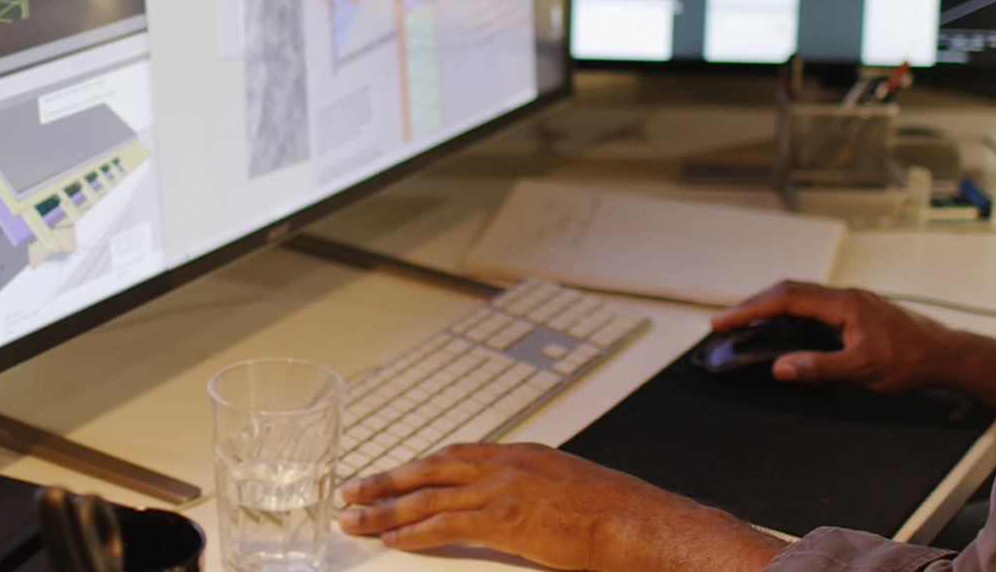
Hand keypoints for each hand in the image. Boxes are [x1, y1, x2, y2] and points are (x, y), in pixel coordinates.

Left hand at [339, 442, 785, 571]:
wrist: (641, 522)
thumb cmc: (619, 514)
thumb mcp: (576, 490)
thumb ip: (546, 495)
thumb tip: (535, 511)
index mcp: (525, 455)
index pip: (459, 456)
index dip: (422, 466)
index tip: (398, 473)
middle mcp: (508, 464)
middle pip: (432, 468)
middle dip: (389, 479)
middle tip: (354, 488)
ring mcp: (503, 489)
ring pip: (427, 495)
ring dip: (386, 507)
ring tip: (355, 516)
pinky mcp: (503, 518)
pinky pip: (443, 525)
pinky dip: (412, 532)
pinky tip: (390, 539)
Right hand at [711, 280, 961, 391]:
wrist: (948, 355)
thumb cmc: (911, 360)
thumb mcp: (862, 369)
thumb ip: (819, 367)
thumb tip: (782, 366)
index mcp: (842, 303)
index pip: (785, 299)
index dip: (750, 309)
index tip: (723, 320)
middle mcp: (844, 296)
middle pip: (788, 291)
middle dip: (753, 304)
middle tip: (725, 320)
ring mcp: (851, 302)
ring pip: (801, 296)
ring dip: (771, 306)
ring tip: (747, 321)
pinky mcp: (857, 312)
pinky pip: (814, 305)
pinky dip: (790, 313)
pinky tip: (786, 327)